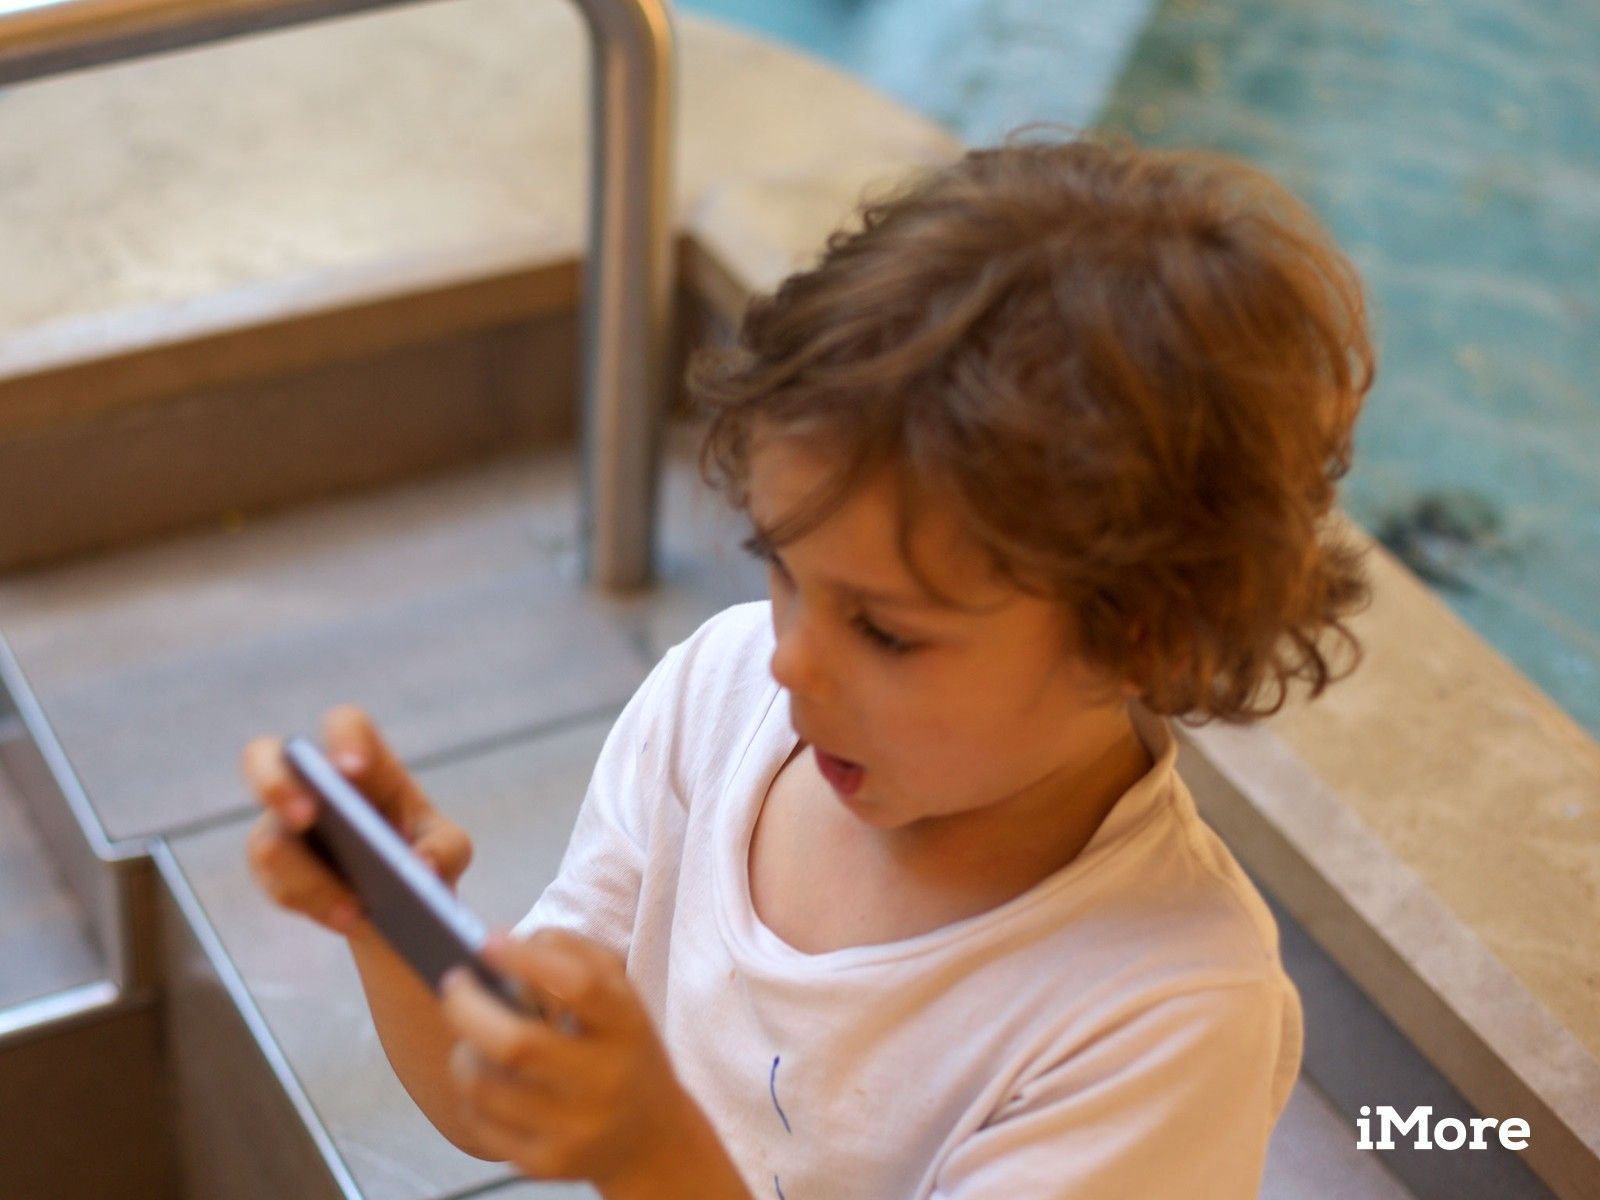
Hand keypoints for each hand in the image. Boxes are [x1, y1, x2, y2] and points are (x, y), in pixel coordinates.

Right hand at [242, 703, 472, 937]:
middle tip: (306, 816)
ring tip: (358, 909)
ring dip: (311, 879)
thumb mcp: (449, 849)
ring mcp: (283, 826)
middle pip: (263, 757)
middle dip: (275, 784)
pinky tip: (349, 919)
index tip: (352, 769)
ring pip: (269, 843)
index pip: (344, 725)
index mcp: (364, 764)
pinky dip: (316, 905)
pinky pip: (278, 887)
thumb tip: (422, 866)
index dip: (343, 739)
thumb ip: (444, 850)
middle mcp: (312, 784)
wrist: (403, 905)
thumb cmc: (424, 854)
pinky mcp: (274, 871)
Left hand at [441, 929, 702, 1193]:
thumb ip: (571, 954)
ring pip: (484, 1084)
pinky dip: (471, 1091)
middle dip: (467, 1007)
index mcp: (627, 1027)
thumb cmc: (621, 1048)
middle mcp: (605, 1081)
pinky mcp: (543, 1163)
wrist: (648, 1137)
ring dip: (464, 1049)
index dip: (526, 960)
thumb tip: (500, 943)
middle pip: (516, 1045)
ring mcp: (574, 1129)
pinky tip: (489, 1077)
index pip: (578, 987)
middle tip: (454, 983)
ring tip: (473, 1034)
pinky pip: (479, 1120)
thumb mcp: (620, 994)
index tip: (487, 942)